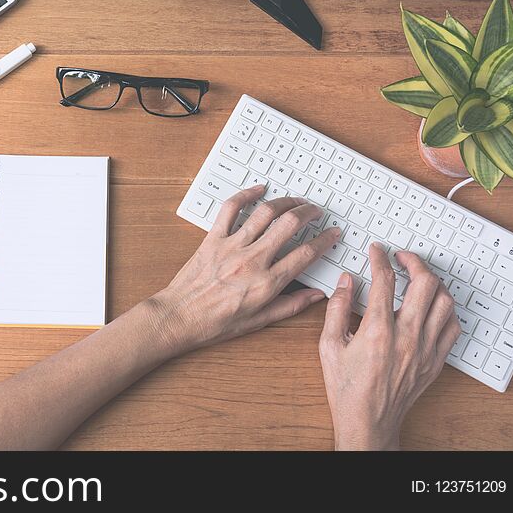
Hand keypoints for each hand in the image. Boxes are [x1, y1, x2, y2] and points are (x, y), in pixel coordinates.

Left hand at [151, 185, 340, 353]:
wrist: (180, 317)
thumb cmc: (216, 323)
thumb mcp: (259, 321)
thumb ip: (291, 306)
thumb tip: (317, 296)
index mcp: (267, 283)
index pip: (306, 254)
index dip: (325, 240)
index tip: (332, 234)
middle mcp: (252, 261)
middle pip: (290, 225)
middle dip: (309, 213)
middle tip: (316, 212)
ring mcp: (232, 246)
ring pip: (265, 213)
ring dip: (285, 202)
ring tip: (295, 201)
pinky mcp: (213, 238)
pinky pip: (231, 209)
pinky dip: (246, 194)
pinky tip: (259, 189)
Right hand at [318, 243, 460, 449]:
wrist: (368, 422)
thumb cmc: (346, 388)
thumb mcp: (328, 346)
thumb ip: (336, 309)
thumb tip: (346, 282)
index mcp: (377, 331)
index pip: (385, 281)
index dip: (380, 259)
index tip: (377, 251)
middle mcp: (406, 337)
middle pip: (425, 284)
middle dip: (414, 263)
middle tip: (402, 258)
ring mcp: (425, 349)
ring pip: (445, 303)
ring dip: (433, 284)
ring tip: (419, 279)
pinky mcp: (435, 361)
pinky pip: (452, 327)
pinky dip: (445, 310)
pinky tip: (432, 307)